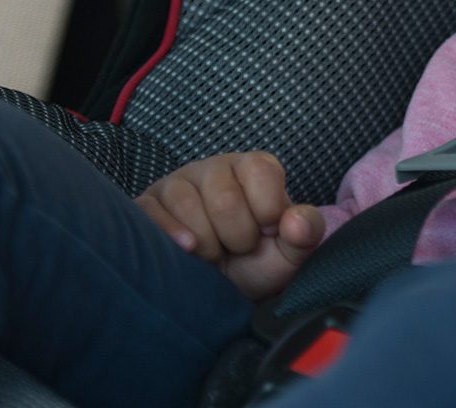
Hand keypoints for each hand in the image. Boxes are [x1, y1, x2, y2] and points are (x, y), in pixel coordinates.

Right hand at [136, 151, 325, 300]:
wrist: (218, 288)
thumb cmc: (257, 262)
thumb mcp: (290, 251)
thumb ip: (306, 231)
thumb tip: (295, 222)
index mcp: (254, 168)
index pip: (261, 172)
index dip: (267, 213)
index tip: (267, 232)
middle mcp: (216, 168)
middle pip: (224, 198)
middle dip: (236, 237)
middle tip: (237, 248)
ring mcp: (178, 183)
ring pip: (187, 205)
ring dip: (206, 245)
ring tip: (213, 253)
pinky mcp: (149, 204)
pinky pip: (151, 213)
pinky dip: (172, 237)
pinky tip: (186, 251)